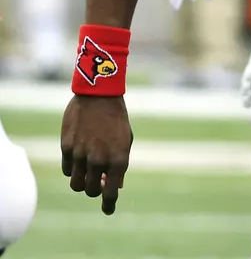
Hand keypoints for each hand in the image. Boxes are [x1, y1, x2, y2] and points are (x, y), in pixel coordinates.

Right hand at [61, 95, 133, 214]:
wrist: (99, 96)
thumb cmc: (117, 119)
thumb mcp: (126, 141)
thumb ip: (121, 165)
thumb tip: (117, 186)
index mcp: (118, 159)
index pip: (111, 192)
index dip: (109, 204)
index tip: (108, 210)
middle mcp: (99, 160)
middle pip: (91, 191)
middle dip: (96, 191)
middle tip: (99, 184)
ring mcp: (81, 155)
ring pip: (76, 184)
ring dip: (83, 183)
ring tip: (89, 173)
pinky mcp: (67, 148)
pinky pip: (68, 169)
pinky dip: (74, 170)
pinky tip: (80, 160)